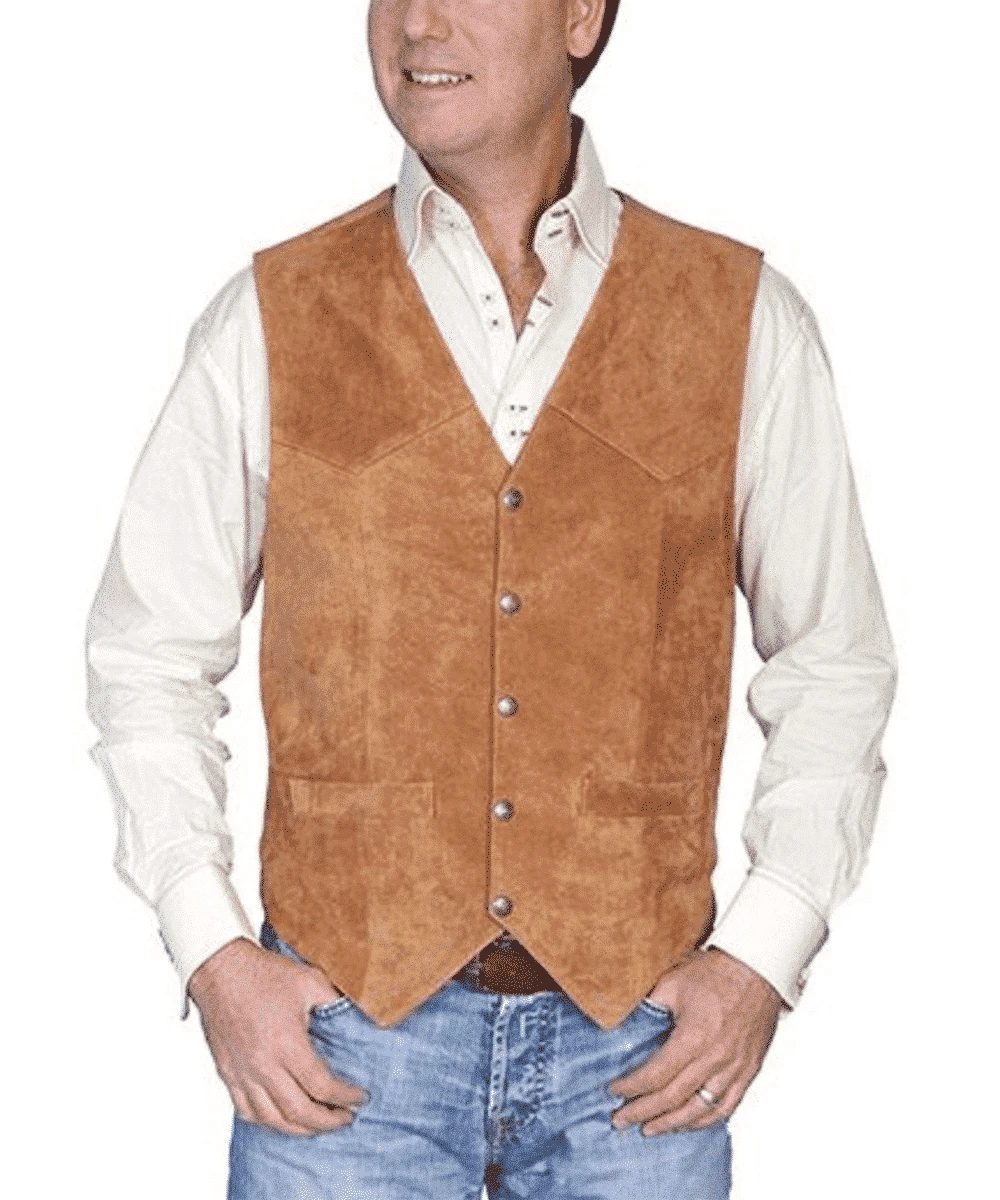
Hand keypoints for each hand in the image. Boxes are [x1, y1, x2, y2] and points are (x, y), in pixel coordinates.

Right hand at [187, 937, 368, 1135]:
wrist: (220, 969)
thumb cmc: (264, 973)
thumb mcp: (309, 981)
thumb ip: (335, 1002)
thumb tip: (360, 1014)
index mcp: (287, 1043)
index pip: (321, 1086)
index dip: (345, 1097)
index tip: (360, 1097)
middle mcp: (263, 1065)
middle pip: (299, 1112)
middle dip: (327, 1122)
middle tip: (345, 1118)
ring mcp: (242, 1073)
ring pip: (272, 1119)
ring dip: (299, 1129)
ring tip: (319, 1125)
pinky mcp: (228, 1073)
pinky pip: (246, 1111)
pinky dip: (268, 1122)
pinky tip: (283, 1119)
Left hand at [607, 947, 784, 1134]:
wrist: (757, 968)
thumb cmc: (714, 972)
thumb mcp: (673, 983)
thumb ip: (649, 1007)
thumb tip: (623, 1023)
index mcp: (693, 1037)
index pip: (656, 1075)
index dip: (632, 1087)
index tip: (613, 1091)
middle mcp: (715, 1059)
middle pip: (673, 1098)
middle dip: (643, 1112)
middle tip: (620, 1120)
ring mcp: (735, 1068)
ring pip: (700, 1110)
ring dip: (672, 1124)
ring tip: (649, 1129)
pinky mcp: (749, 1070)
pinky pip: (727, 1107)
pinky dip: (704, 1120)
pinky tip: (687, 1124)